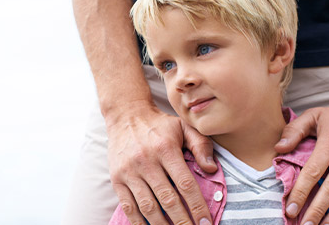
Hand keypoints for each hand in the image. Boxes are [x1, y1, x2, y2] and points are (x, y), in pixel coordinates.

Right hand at [106, 103, 216, 224]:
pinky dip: (139, 223)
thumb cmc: (159, 125)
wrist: (125, 115)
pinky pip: (128, 206)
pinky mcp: (117, 179)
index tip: (206, 223)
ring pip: (148, 207)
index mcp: (166, 149)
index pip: (185, 184)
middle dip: (183, 222)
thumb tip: (211, 170)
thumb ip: (201, 145)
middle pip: (167, 200)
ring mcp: (129, 171)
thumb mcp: (184, 127)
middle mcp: (146, 161)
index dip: (197, 207)